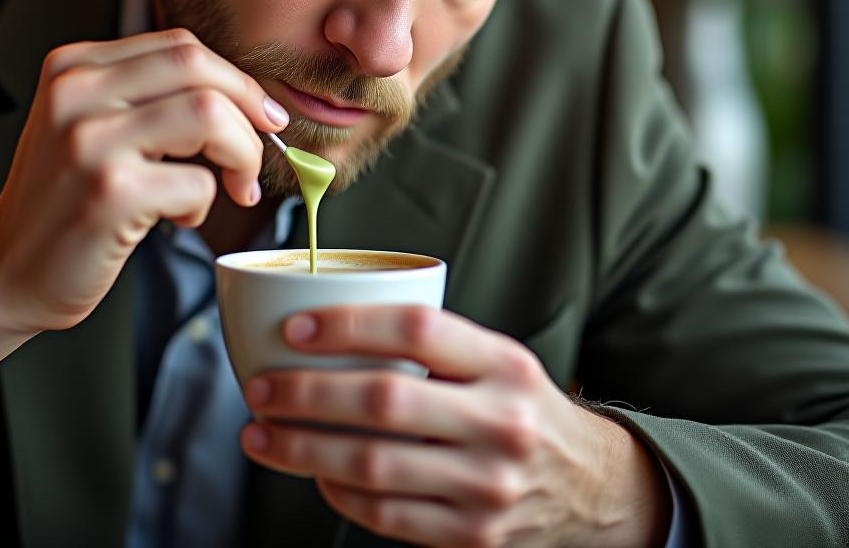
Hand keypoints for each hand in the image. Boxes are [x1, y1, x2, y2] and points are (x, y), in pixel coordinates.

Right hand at [0, 28, 287, 334]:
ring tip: (233, 186)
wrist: (3, 274)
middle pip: (198, 67)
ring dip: (241, 154)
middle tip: (259, 148)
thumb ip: (149, 98)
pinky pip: (198, 183)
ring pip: (208, 115)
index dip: (234, 79)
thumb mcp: (92, 127)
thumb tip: (248, 100)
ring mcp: (89, 141)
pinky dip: (205, 204)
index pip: (180, 47)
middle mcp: (75, 93)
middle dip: (248, 109)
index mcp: (73, 67)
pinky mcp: (108, 193)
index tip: (260, 113)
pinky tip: (178, 218)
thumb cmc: (63, 203)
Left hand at [240, 306, 671, 547]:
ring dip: (302, 448)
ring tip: (260, 434)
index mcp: (503, 363)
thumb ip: (432, 346)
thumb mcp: (497, 360)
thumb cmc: (520, 407)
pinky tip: (313, 472)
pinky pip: (386, 514)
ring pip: (373, 464)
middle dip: (307, 394)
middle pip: (384, 400)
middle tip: (260, 387)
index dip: (349, 324)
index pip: (416, 329)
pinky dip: (338, 492)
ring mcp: (488, 485)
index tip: (295, 328)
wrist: (590, 489)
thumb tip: (328, 329)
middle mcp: (500, 422)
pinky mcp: (473, 536)